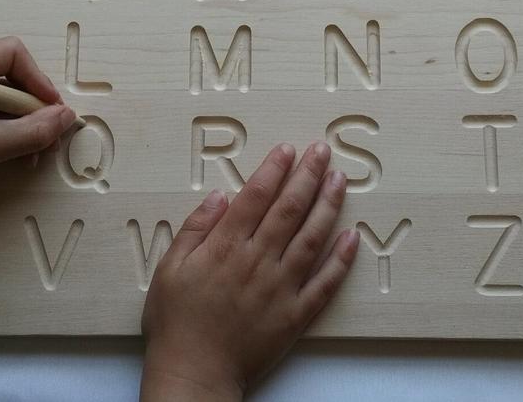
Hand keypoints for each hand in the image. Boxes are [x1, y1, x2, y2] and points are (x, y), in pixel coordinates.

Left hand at [0, 36, 75, 254]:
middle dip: (36, 106)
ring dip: (28, 124)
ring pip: (8, 98)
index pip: (13, 53)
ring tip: (38, 152)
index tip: (51, 110)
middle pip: (14, 75)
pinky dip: (13, 132)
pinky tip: (22, 156)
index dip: (38, 79)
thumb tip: (69, 117)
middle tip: (51, 136)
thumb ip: (34, 130)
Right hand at [140, 141, 359, 400]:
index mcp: (226, 247)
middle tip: (322, 151)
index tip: (288, 150)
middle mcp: (258, 261)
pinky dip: (341, 260)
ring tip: (340, 181)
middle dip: (307, 175)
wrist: (194, 372)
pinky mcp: (295, 314)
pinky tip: (352, 237)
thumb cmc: (177, 321)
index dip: (274, 170)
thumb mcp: (170, 268)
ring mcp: (281, 287)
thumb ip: (195, 228)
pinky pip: (324, 283)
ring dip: (328, 206)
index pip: (256, 197)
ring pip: (312, 238)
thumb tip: (220, 196)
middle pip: (289, 209)